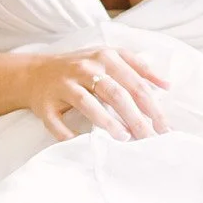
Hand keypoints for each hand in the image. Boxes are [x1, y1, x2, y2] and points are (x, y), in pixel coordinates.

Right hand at [23, 45, 172, 142]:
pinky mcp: (46, 103)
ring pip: (87, 103)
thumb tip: (167, 86)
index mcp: (105, 57)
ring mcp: (63, 84)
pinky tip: (83, 145)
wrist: (34, 73)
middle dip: (135, 118)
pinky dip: (68, 135)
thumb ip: (138, 68)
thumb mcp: (110, 58)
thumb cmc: (81, 68)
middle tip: (150, 139)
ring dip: (106, 122)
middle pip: (115, 93)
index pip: (134, 83)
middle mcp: (84, 68)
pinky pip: (57, 122)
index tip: (164, 127)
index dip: (152, 106)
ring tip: (124, 138)